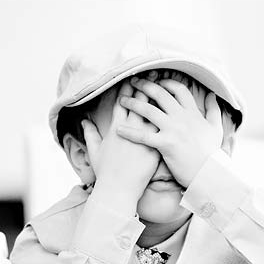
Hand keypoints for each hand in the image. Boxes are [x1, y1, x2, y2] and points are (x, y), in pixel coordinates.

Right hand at [81, 78, 160, 214]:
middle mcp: (131, 129)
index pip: (122, 102)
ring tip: (170, 86)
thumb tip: (84, 122)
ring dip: (163, 98)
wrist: (119, 190)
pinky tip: (179, 110)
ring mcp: (145, 138)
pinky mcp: (157, 147)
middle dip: (148, 86)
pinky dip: (172, 119)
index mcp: (115, 128)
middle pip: (141, 102)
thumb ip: (90, 135)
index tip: (133, 76)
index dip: (128, 88)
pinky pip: (166, 129)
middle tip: (155, 72)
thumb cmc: (106, 173)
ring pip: (156, 113)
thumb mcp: (95, 152)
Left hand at [115, 72, 223, 188]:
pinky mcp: (166, 144)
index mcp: (193, 113)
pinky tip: (119, 130)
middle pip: (160, 94)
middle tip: (133, 81)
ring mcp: (173, 130)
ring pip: (149, 110)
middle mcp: (182, 118)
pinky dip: (130, 132)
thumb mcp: (216, 128)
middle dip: (145, 85)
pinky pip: (143, 136)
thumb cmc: (212, 153)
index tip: (157, 81)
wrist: (210, 173)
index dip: (167, 83)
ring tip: (122, 100)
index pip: (179, 90)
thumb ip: (214, 110)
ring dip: (133, 103)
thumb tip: (212, 95)